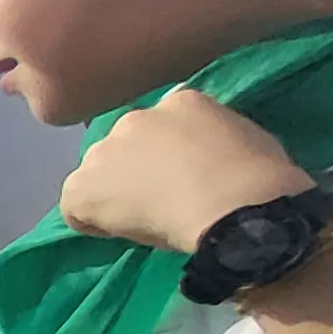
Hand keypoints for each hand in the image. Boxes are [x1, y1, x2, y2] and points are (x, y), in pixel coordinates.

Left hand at [62, 88, 319, 254]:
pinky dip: (89, 220)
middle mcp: (137, 117)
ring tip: (139, 217)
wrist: (235, 203)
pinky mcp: (85, 184)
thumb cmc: (257, 178)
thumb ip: (215, 138)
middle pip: (125, 145)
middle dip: (136, 169)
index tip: (180, 176)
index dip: (166, 155)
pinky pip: (75, 204)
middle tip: (160, 198)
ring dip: (112, 191)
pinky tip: (114, 231)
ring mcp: (107, 149)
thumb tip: (209, 156)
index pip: (161, 125)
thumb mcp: (244, 139)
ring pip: (97, 172)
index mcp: (182, 101)